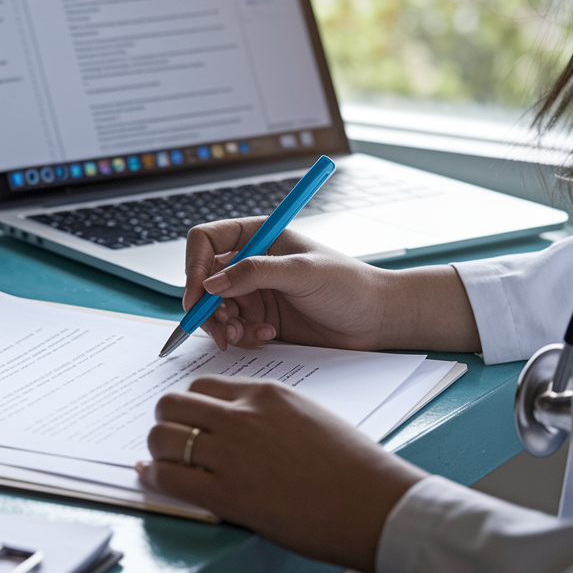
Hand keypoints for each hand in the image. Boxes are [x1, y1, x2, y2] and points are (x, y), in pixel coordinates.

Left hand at [137, 376, 426, 572]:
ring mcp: (231, 454)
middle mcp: (242, 417)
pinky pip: (169, 476)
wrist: (375, 504)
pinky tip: (152, 478)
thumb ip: (271, 415)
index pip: (203, 387)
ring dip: (156, 448)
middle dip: (166, 421)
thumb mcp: (310, 418)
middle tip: (169, 439)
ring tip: (162, 461)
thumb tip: (241, 427)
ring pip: (163, 436)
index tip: (188, 421)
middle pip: (173, 404)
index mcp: (265, 394)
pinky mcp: (226, 493)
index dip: (190, 406)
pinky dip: (153, 476)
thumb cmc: (355, 468)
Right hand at [184, 221, 480, 353]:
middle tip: (222, 327)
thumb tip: (211, 284)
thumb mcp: (302, 272)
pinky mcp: (260, 319)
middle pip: (203, 280)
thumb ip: (255, 273)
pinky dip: (242, 336)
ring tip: (245, 335)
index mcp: (258, 235)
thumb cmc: (350, 285)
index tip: (198, 294)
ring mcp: (254, 292)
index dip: (194, 266)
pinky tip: (267, 336)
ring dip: (223, 325)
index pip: (205, 241)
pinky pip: (233, 329)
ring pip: (214, 309)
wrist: (377, 320)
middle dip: (206, 306)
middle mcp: (250, 262)